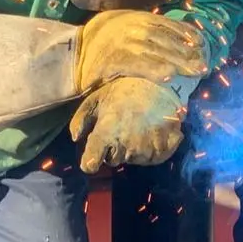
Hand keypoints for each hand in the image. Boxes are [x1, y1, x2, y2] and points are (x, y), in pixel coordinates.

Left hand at [70, 78, 188, 171]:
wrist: (161, 78)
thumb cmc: (123, 88)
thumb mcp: (96, 98)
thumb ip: (81, 119)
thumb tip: (75, 138)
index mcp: (106, 132)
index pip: (91, 163)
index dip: (89, 161)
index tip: (92, 157)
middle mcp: (126, 144)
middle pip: (114, 160)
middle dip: (114, 148)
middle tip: (122, 127)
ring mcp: (148, 146)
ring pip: (135, 159)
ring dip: (135, 148)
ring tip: (139, 126)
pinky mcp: (167, 145)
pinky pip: (157, 157)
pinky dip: (156, 148)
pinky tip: (155, 132)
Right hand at [74, 11, 207, 93]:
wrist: (76, 50)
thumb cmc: (106, 38)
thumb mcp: (128, 24)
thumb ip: (150, 27)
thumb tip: (179, 36)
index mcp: (139, 18)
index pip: (168, 25)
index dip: (186, 35)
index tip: (200, 44)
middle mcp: (134, 28)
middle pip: (167, 41)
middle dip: (187, 54)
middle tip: (203, 66)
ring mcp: (125, 43)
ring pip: (157, 53)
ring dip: (178, 63)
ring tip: (194, 73)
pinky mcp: (114, 60)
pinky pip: (138, 66)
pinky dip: (153, 70)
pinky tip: (168, 77)